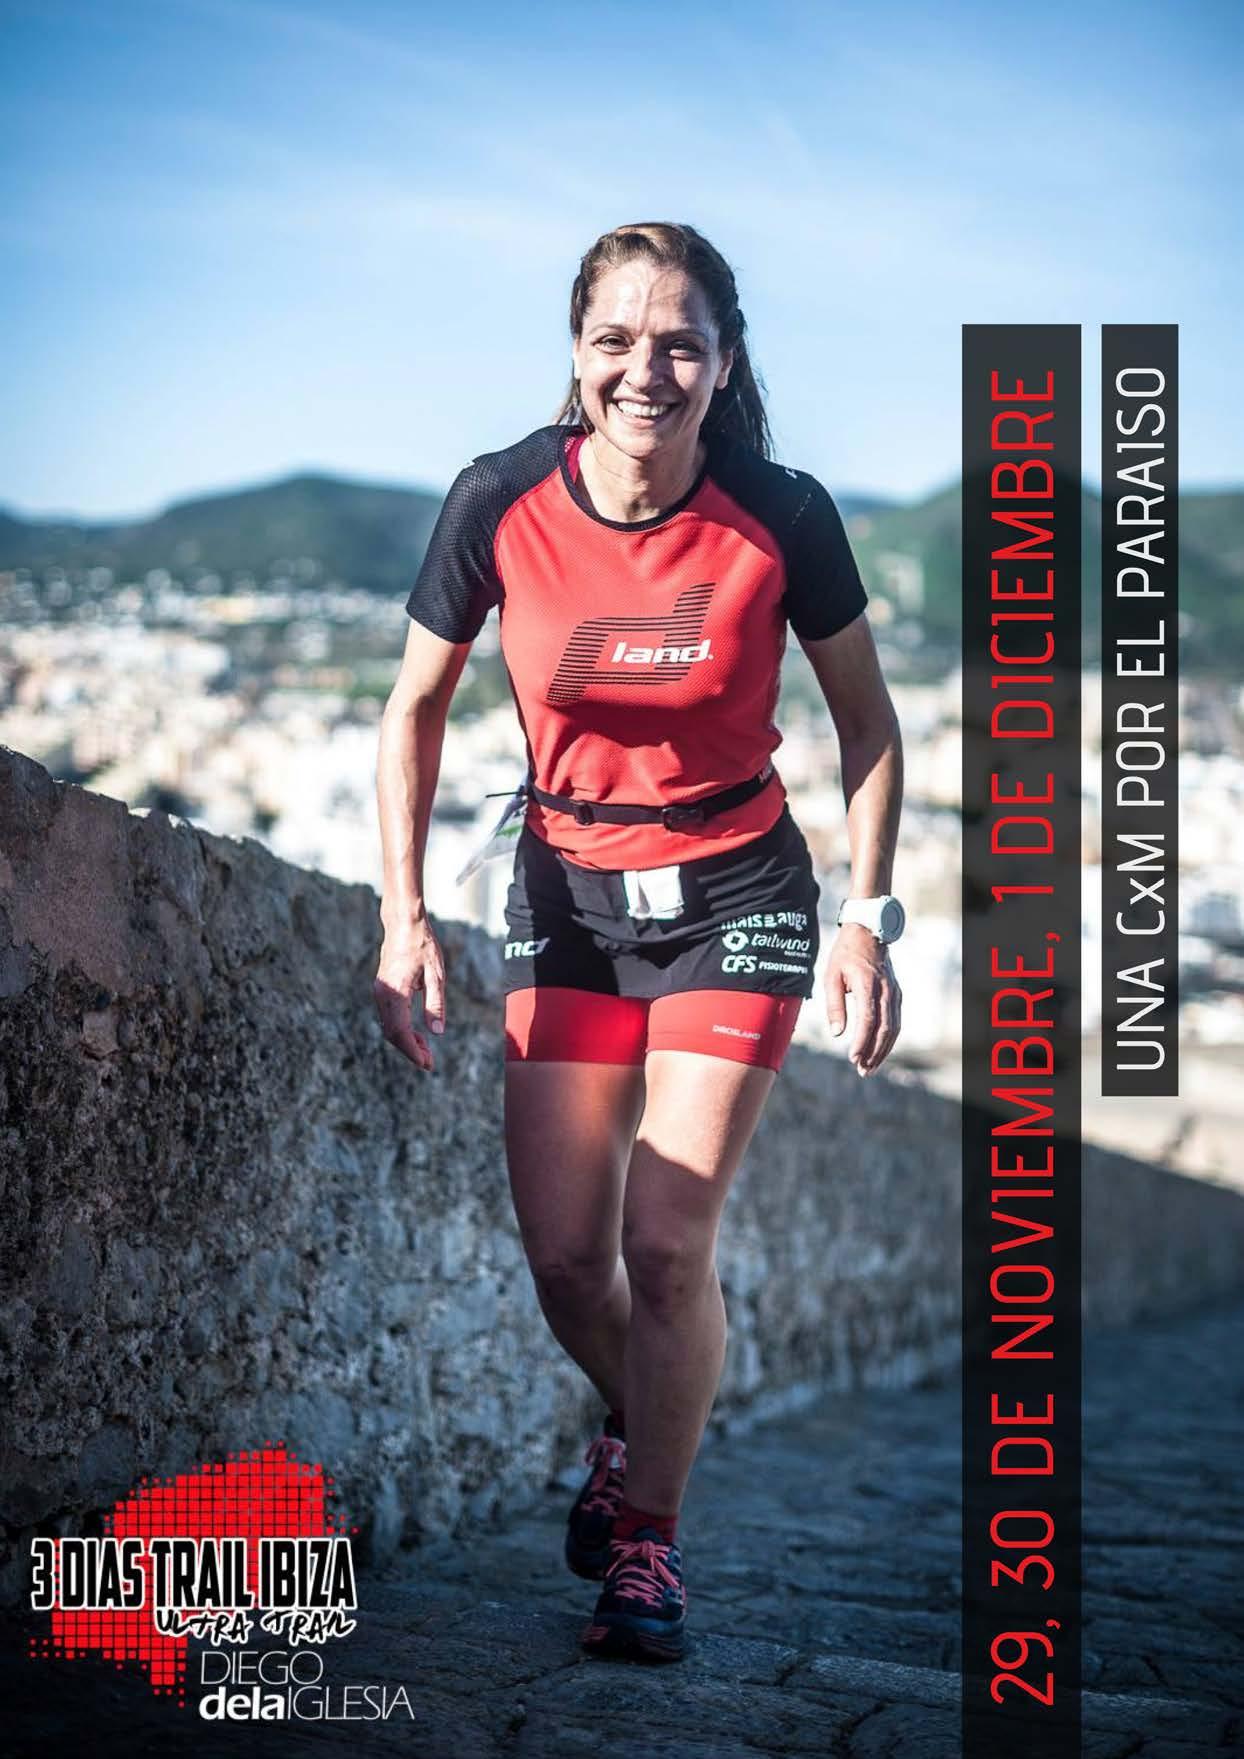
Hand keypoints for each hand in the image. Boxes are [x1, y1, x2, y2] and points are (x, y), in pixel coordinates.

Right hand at [374, 917, 445, 1071]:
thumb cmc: (423, 945)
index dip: (413, 1051)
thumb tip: (437, 1033)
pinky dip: (402, 1031)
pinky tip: (417, 1035)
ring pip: (389, 1027)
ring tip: (427, 1052)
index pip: (400, 1031)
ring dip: (406, 1042)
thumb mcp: (436, 975)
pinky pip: (389, 1017)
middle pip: (392, 1033)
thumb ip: (436, 1004)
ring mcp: (380, 992)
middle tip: (430, 1063)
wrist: (403, 923)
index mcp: (395, 992)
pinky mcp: (382, 990)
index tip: (427, 1064)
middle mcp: (383, 994)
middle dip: (410, 1051)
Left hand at [824, 923, 901, 1075]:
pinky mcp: (896, 996)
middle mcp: (886, 991)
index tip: (853, 1058)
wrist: (869, 934)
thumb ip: (834, 1005)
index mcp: (868, 985)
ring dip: (882, 1050)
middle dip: (873, 1053)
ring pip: (893, 1029)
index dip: (862, 1041)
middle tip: (861, 1070)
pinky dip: (888, 1040)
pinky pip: (895, 1022)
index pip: (868, 1019)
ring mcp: (894, 994)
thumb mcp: (831, 976)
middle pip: (884, 1029)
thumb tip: (836, 1033)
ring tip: (869, 1068)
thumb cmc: (845, 955)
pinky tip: (877, 1051)